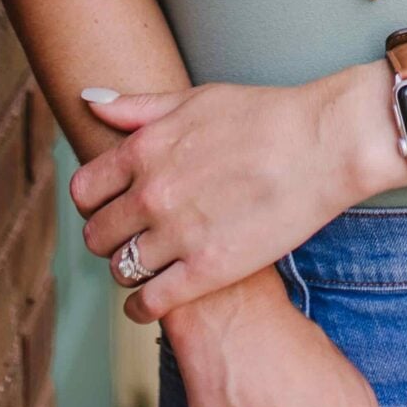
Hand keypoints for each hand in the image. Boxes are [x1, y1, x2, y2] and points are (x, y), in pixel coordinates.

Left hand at [70, 62, 400, 321]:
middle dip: (108, 237)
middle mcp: (152, 194)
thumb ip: (137, 107)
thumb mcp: (194, 99)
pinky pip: (151, 303)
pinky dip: (141, 308)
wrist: (322, 144)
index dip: (93, 202)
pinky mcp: (208, 270)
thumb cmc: (264, 115)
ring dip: (127, 270)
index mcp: (144, 151)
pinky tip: (149, 303)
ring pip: (120, 269)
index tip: (109, 206)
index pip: (84, 191)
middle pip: (96, 234)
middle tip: (128, 237)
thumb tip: (89, 101)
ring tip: (146, 265)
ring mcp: (178, 234)